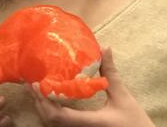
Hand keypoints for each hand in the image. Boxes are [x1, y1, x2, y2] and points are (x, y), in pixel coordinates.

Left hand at [29, 48, 153, 126]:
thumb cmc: (134, 122)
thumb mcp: (123, 96)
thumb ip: (111, 73)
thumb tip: (105, 47)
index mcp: (90, 122)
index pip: (59, 115)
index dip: (44, 100)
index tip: (36, 83)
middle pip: (50, 121)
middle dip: (38, 102)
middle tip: (31, 82)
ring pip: (52, 125)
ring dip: (43, 108)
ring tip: (38, 89)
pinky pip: (60, 125)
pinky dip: (51, 114)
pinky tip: (51, 101)